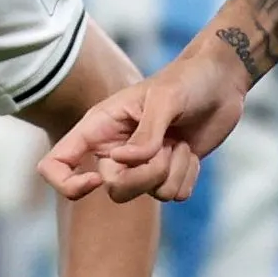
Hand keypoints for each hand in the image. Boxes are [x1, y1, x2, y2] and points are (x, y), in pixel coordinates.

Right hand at [40, 44, 248, 202]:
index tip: (97, 178)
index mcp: (100, 126)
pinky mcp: (168, 173)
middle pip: (114, 189)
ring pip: (149, 195)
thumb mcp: (165, 98)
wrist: (221, 82)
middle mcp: (115, 149)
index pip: (56, 164)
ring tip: (180, 142)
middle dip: (146, 175)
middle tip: (168, 147)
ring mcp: (142, 164)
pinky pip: (174, 195)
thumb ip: (145, 133)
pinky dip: (188, 176)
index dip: (68, 183)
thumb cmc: (188, 80)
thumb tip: (122, 161)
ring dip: (173, 171)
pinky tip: (190, 151)